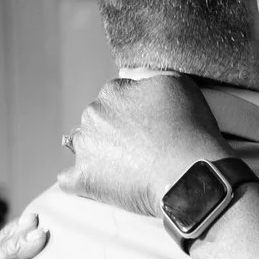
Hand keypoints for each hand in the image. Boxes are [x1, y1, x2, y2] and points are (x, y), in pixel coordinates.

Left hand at [60, 75, 228, 219]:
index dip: (135, 111)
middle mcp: (92, 116)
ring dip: (99, 153)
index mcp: (112, 92)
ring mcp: (85, 148)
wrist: (189, 175)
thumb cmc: (189, 130)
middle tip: (142, 147)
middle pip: (98, 121)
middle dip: (115, 131)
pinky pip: (69, 179)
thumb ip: (149, 76)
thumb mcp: (179, 84)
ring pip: (84, 146)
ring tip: (127, 168)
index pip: (116, 97)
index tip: (150, 125)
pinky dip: (80, 180)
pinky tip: (96, 182)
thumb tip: (131, 78)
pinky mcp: (83, 179)